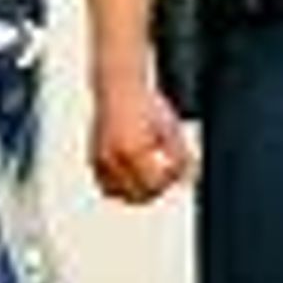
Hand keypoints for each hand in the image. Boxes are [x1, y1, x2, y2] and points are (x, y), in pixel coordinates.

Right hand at [88, 76, 193, 205]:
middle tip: (165, 176)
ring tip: (148, 176)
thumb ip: (180, 156)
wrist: (119, 88)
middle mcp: (113, 158)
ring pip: (119, 193)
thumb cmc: (144, 104)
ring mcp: (101, 160)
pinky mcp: (93, 158)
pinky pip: (106, 185)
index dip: (169, 180)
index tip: (177, 170)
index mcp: (133, 151)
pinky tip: (130, 174)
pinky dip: (118, 186)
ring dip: (134, 190)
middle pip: (137, 194)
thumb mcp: (171, 129)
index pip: (155, 184)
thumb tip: (189, 176)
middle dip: (154, 188)